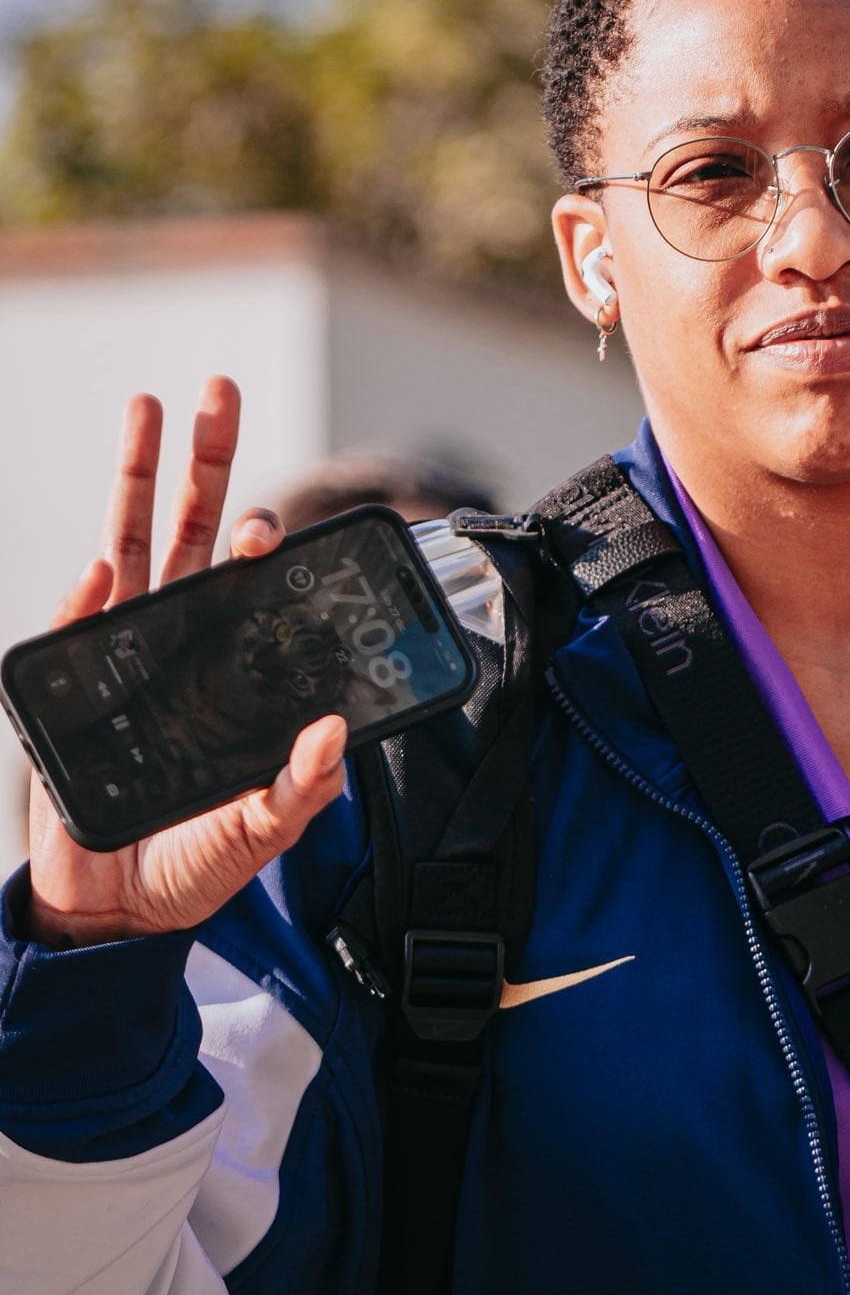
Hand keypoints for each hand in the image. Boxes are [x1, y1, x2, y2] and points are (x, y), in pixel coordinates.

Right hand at [24, 377, 348, 947]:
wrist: (115, 907)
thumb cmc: (191, 862)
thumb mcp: (261, 829)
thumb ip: (301, 789)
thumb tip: (334, 734)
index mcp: (224, 666)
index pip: (243, 582)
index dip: (257, 541)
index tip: (276, 518)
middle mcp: (174, 645)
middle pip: (188, 533)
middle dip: (201, 461)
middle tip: (215, 388)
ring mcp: (118, 658)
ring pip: (131, 546)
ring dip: (137, 476)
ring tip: (147, 405)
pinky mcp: (70, 688)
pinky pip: (78, 628)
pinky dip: (91, 593)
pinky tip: (107, 560)